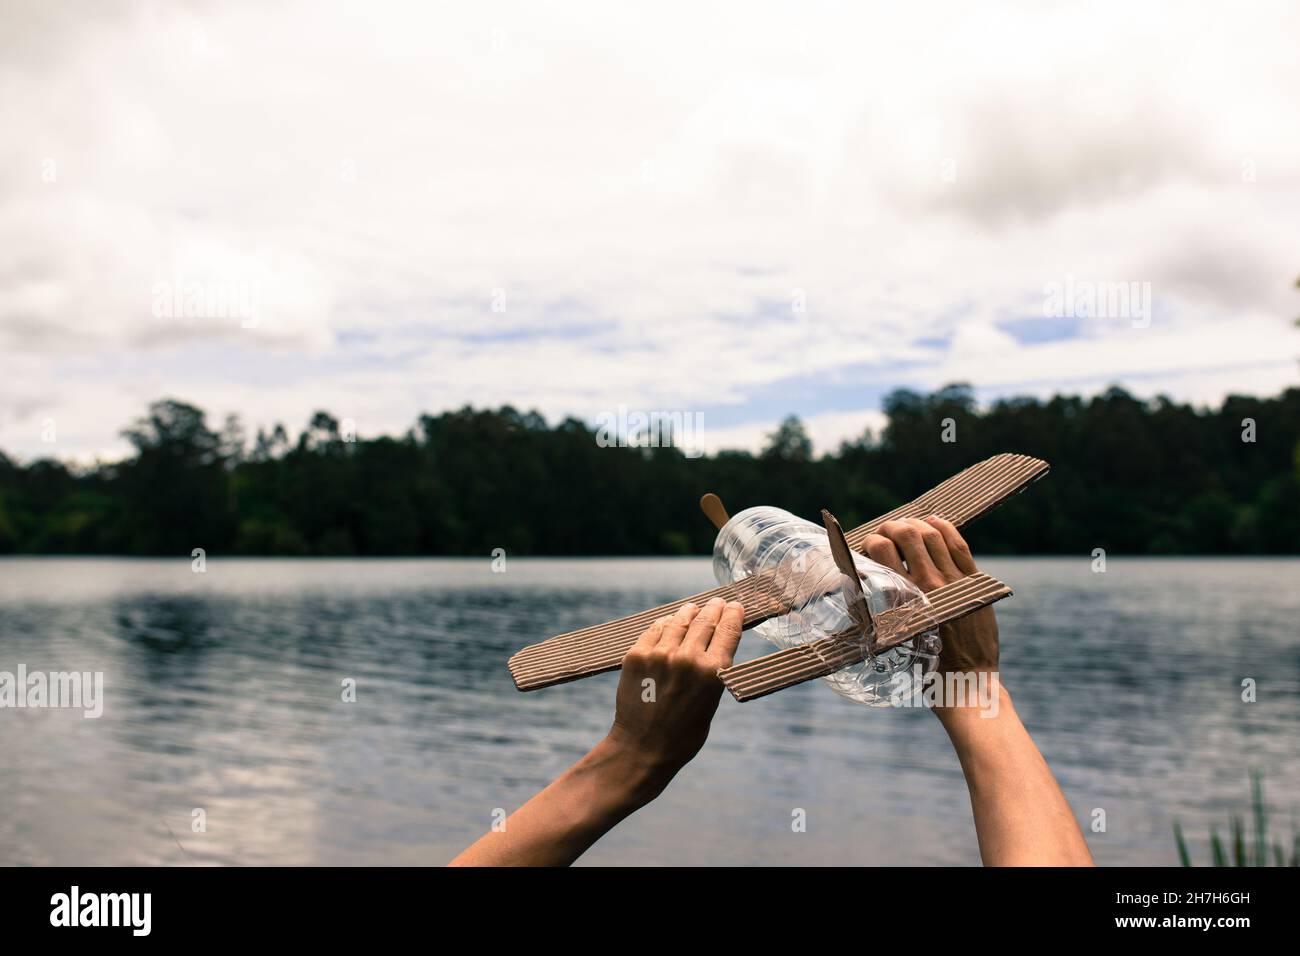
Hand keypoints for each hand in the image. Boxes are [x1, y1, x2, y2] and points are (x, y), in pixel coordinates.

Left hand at [606, 597, 744, 793]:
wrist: (643, 748)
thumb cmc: (684, 733)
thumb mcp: (711, 702)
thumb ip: (714, 672)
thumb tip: (716, 645)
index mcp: (713, 672)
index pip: (728, 630)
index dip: (734, 614)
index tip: (735, 606)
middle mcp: (688, 658)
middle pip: (705, 620)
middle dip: (714, 609)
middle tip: (718, 602)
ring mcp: (660, 655)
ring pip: (679, 621)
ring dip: (689, 612)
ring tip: (693, 609)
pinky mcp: (637, 655)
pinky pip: (655, 630)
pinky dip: (666, 624)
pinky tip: (670, 623)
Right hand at [863, 516, 997, 675]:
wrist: (967, 679)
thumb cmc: (925, 665)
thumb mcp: (894, 635)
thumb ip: (881, 607)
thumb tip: (861, 586)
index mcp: (907, 597)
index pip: (883, 551)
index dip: (871, 542)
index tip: (868, 546)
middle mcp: (931, 583)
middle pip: (908, 534)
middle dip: (891, 527)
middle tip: (884, 532)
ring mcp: (956, 580)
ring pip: (933, 534)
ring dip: (915, 524)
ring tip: (905, 526)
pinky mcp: (974, 582)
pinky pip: (959, 545)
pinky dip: (945, 528)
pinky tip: (933, 522)